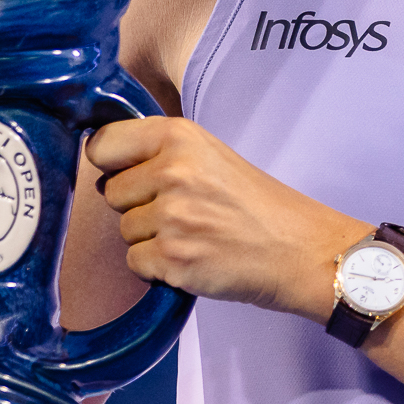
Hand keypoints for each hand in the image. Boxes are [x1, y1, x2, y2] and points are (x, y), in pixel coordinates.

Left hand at [87, 117, 368, 318]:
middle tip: (182, 210)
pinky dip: (158, 266)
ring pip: (124, 229)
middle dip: (137, 205)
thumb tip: (106, 160)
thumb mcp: (212, 155)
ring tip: (194, 234)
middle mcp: (172, 172)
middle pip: (111, 192)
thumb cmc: (260, 204)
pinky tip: (192, 257)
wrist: (300, 250)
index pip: (103, 144)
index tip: (123, 172)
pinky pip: (136, 262)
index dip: (109, 162)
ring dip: (150, 238)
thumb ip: (162, 153)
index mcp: (179, 137)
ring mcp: (171, 217)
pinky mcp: (173, 259)